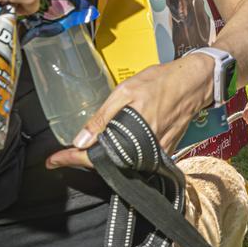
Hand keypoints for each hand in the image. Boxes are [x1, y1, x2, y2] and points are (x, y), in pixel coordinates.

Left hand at [46, 52, 213, 169]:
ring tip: (83, 151)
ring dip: (103, 159)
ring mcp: (155, 152)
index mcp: (131, 134)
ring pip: (122, 163)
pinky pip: (137, 159)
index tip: (51, 162)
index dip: (70, 160)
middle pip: (108, 164)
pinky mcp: (164, 152)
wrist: (195, 83)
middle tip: (64, 155)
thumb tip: (79, 140)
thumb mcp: (126, 91)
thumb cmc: (161, 82)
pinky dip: (122, 155)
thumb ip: (103, 117)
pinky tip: (113, 145)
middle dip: (85, 161)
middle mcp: (143, 149)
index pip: (95, 155)